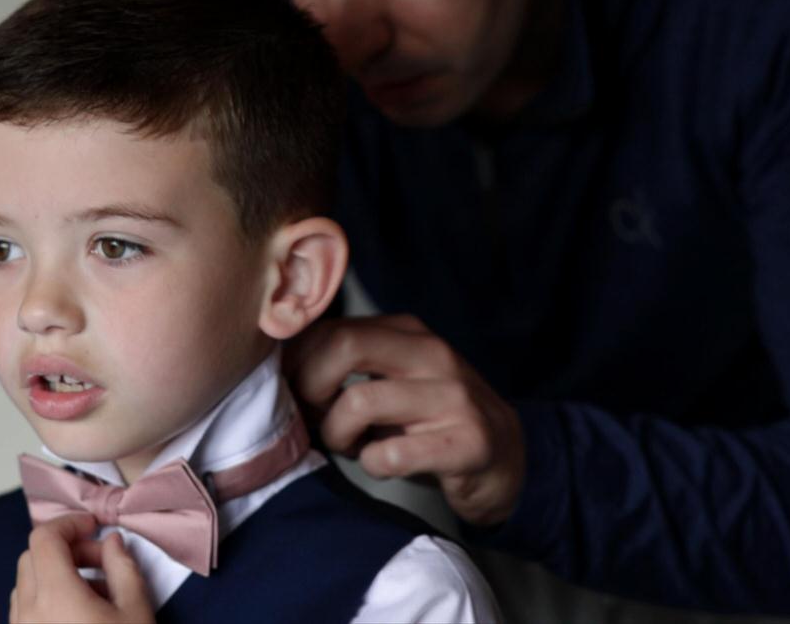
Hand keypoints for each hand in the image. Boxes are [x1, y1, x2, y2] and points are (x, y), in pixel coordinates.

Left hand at [10, 514, 153, 623]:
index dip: (69, 523)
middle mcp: (28, 611)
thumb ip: (123, 567)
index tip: (94, 527)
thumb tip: (112, 542)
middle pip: (33, 556)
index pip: (44, 537)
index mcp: (55, 596)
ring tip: (93, 592)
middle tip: (101, 561)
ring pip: (26, 582)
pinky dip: (46, 598)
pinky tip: (76, 613)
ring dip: (56, 574)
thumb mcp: (136, 610)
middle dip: (67, 549)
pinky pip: (24, 608)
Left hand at [286, 314, 526, 527]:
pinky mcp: (467, 443)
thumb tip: (282, 367)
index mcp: (408, 333)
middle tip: (312, 415)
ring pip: (361, 401)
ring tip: (349, 446)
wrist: (507, 458)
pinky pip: (393, 453)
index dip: (298, 361)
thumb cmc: (432, 420)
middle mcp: (433, 355)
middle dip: (310, 385)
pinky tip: (381, 463)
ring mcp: (453, 397)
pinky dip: (373, 463)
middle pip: (344, 346)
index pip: (332, 326)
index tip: (292, 390)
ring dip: (337, 432)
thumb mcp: (392, 379)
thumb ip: (345, 364)